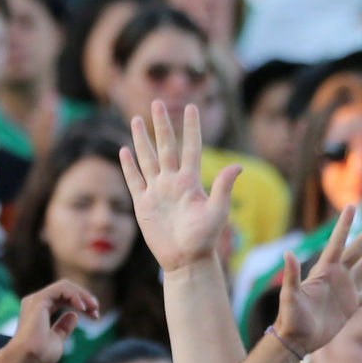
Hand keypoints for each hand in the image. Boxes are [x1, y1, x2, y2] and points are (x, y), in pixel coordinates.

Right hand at [8, 280, 99, 362]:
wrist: (26, 358)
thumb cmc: (38, 354)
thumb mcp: (57, 340)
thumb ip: (63, 328)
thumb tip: (73, 315)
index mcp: (40, 309)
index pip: (64, 298)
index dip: (82, 304)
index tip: (95, 316)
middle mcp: (36, 301)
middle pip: (66, 289)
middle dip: (84, 297)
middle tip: (97, 310)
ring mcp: (37, 299)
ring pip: (65, 286)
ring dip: (82, 295)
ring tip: (93, 308)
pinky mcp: (39, 299)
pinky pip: (61, 289)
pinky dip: (75, 295)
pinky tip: (83, 308)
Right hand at [119, 101, 240, 272]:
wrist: (186, 260)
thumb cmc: (205, 238)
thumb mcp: (217, 212)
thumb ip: (223, 187)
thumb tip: (238, 165)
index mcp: (191, 181)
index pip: (191, 147)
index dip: (191, 127)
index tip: (192, 107)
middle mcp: (173, 181)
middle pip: (165, 146)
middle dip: (161, 125)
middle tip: (158, 102)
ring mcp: (157, 191)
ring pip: (147, 158)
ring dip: (142, 139)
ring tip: (137, 119)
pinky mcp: (143, 204)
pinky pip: (134, 180)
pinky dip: (128, 166)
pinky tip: (123, 150)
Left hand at [274, 206, 361, 354]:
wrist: (297, 340)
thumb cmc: (290, 317)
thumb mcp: (290, 296)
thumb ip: (291, 275)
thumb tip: (287, 253)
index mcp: (324, 270)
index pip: (337, 242)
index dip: (344, 225)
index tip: (352, 206)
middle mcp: (337, 275)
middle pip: (358, 248)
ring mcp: (346, 289)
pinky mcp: (351, 305)